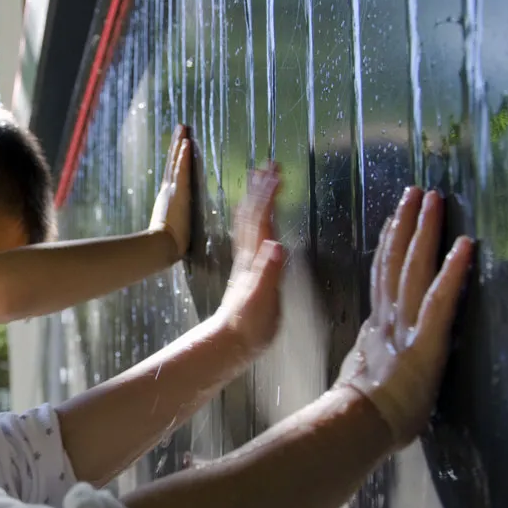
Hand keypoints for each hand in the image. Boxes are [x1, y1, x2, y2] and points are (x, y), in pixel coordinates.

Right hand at [148, 125, 192, 257]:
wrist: (160, 248)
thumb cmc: (164, 245)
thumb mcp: (168, 232)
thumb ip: (169, 227)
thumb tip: (166, 233)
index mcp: (167, 199)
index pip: (172, 174)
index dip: (175, 158)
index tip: (180, 144)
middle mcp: (168, 191)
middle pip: (172, 163)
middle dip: (176, 144)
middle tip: (181, 127)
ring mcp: (173, 190)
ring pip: (177, 162)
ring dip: (180, 144)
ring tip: (183, 128)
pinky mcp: (179, 192)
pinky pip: (182, 170)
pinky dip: (183, 156)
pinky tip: (186, 142)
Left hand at [215, 162, 285, 355]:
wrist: (231, 342)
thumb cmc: (250, 324)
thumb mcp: (264, 300)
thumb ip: (269, 273)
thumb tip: (276, 245)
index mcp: (254, 258)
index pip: (261, 219)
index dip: (268, 195)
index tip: (275, 172)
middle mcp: (248, 255)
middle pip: (252, 215)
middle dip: (261, 189)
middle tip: (269, 165)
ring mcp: (246, 262)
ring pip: (249, 223)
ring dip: (256, 200)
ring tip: (260, 180)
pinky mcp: (248, 271)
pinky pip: (251, 236)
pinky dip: (255, 220)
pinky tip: (259, 219)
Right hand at [334, 187, 473, 446]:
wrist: (360, 425)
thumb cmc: (360, 413)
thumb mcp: (359, 378)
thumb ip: (365, 361)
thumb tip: (361, 365)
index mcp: (375, 328)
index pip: (382, 277)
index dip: (388, 244)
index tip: (394, 217)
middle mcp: (388, 318)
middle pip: (396, 262)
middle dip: (406, 223)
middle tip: (417, 192)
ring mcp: (407, 326)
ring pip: (414, 268)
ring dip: (425, 232)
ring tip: (433, 200)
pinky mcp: (428, 339)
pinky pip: (441, 299)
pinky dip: (453, 270)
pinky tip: (464, 245)